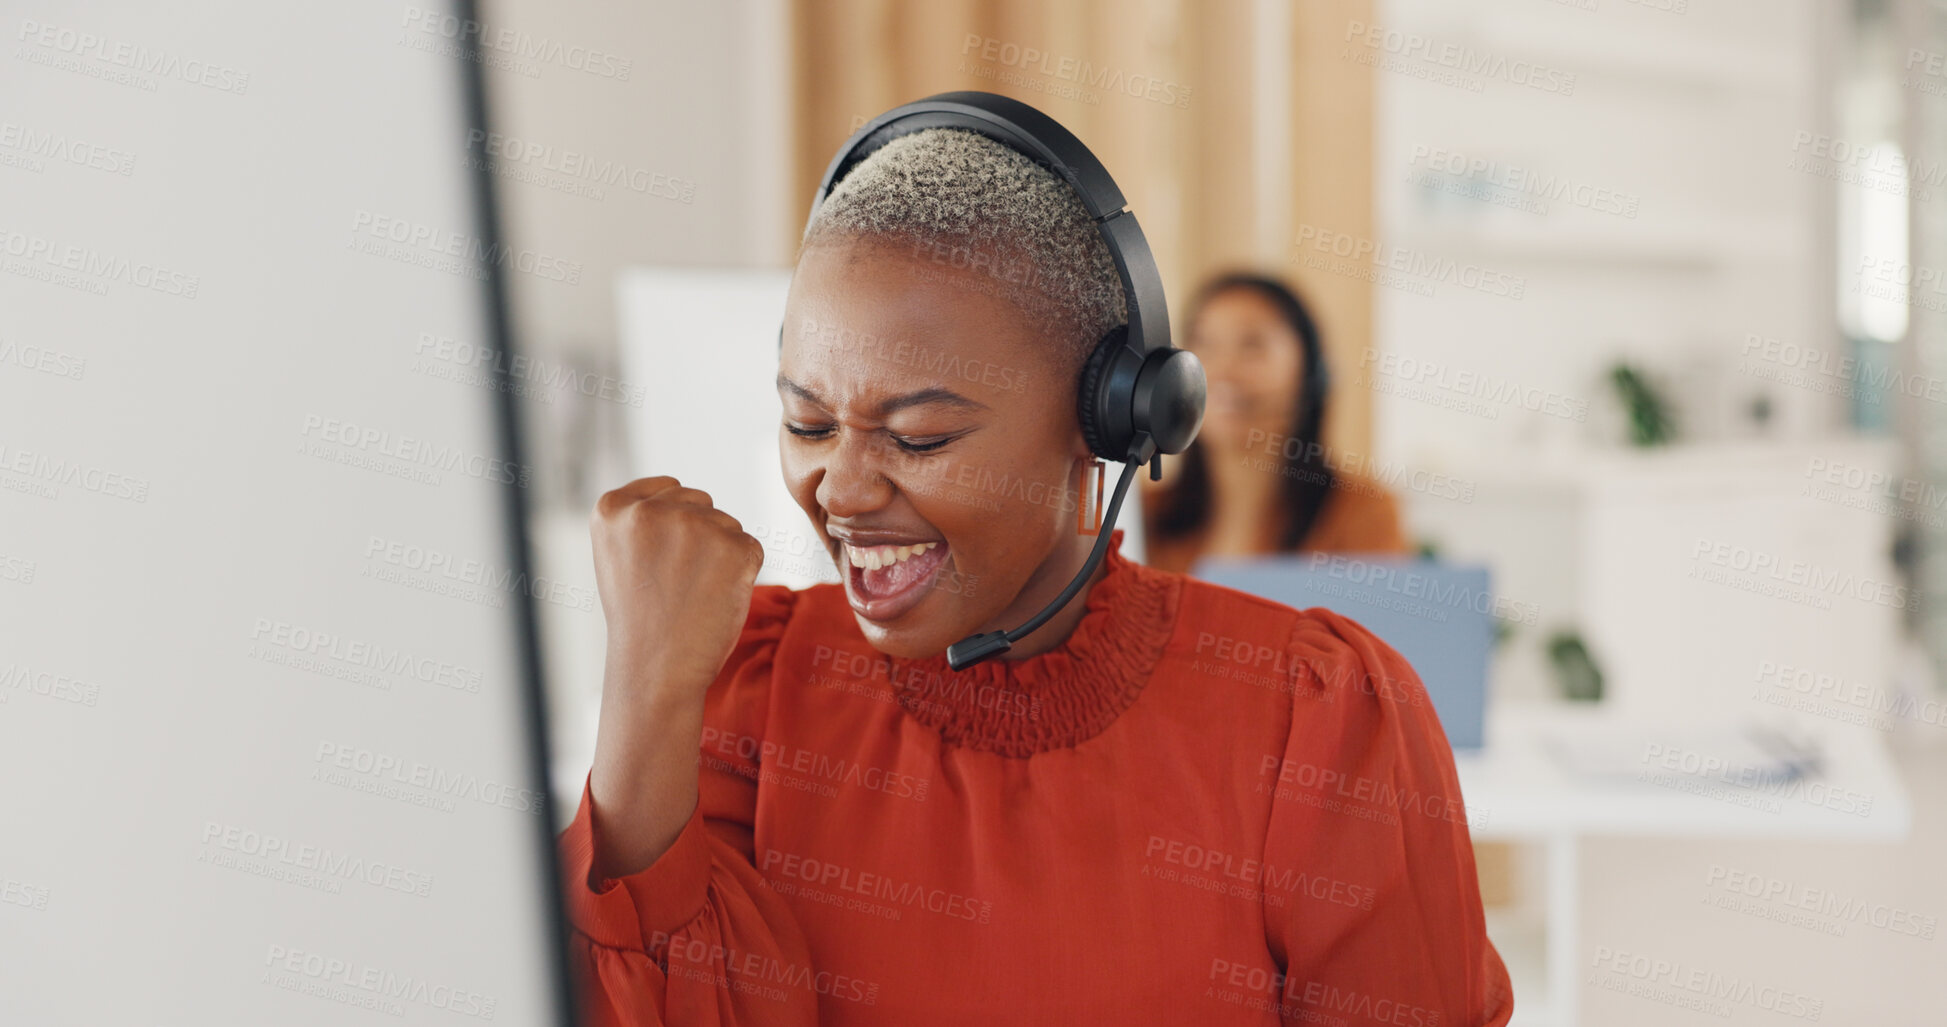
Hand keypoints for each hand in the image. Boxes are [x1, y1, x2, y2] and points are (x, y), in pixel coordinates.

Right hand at [590, 475, 766, 700]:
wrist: (657, 670)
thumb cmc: (640, 620)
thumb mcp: (617, 557)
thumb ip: (641, 520)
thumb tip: (683, 497)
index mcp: (612, 509)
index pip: (666, 487)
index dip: (673, 526)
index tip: (662, 561)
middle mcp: (650, 510)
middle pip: (700, 502)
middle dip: (699, 535)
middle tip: (679, 582)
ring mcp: (694, 525)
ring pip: (728, 525)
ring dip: (721, 554)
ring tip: (694, 594)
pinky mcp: (733, 546)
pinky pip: (751, 547)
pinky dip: (743, 572)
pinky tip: (716, 599)